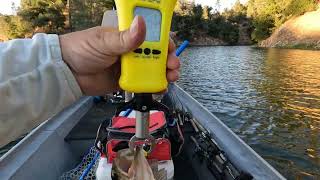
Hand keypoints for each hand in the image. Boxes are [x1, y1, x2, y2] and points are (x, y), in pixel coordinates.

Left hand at [59, 16, 179, 94]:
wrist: (66, 73)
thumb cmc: (82, 49)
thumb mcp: (104, 42)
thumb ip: (125, 38)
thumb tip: (142, 23)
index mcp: (127, 36)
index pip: (151, 36)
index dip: (164, 41)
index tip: (171, 48)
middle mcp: (131, 51)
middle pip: (156, 54)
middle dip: (168, 59)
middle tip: (173, 66)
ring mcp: (129, 67)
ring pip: (152, 70)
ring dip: (164, 73)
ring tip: (171, 78)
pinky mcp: (126, 81)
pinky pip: (143, 84)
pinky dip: (153, 86)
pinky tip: (160, 89)